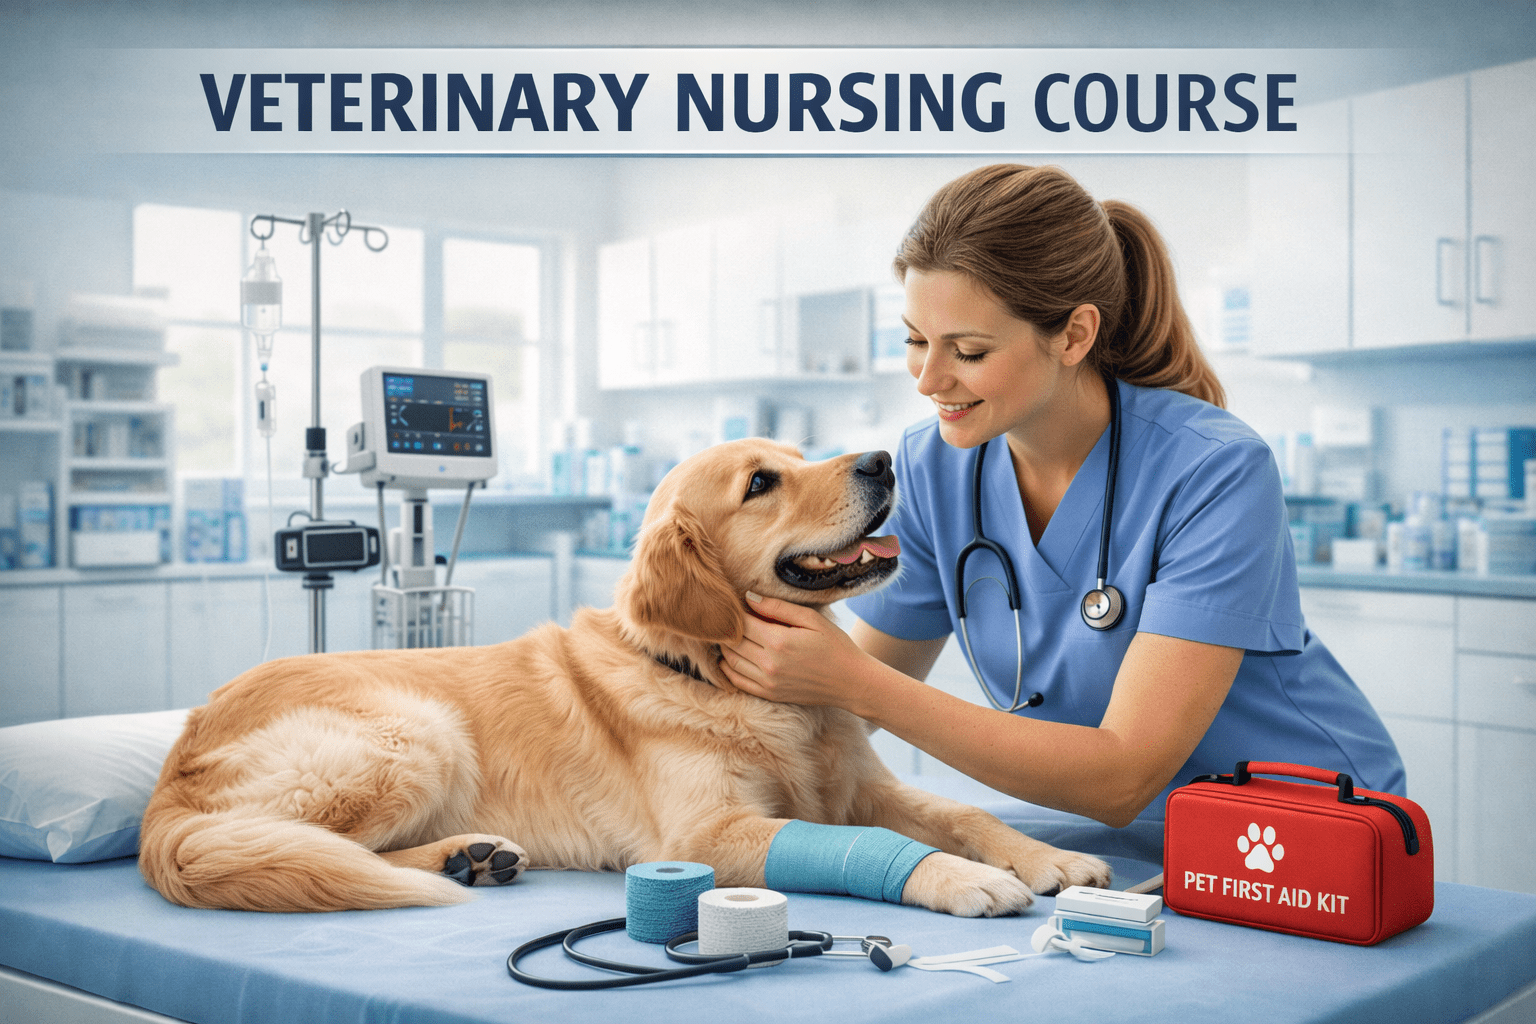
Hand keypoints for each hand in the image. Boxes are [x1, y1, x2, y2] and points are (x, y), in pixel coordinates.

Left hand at [717, 592, 871, 708]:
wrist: (850, 682)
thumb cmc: (835, 646)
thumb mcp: (811, 619)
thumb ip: (778, 608)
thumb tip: (749, 597)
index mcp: (779, 641)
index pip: (742, 623)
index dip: (737, 612)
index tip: (740, 606)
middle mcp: (769, 664)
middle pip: (733, 642)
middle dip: (730, 629)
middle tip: (732, 621)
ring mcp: (768, 682)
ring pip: (730, 662)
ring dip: (726, 648)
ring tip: (731, 636)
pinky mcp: (769, 694)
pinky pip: (738, 682)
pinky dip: (728, 670)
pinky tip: (729, 659)